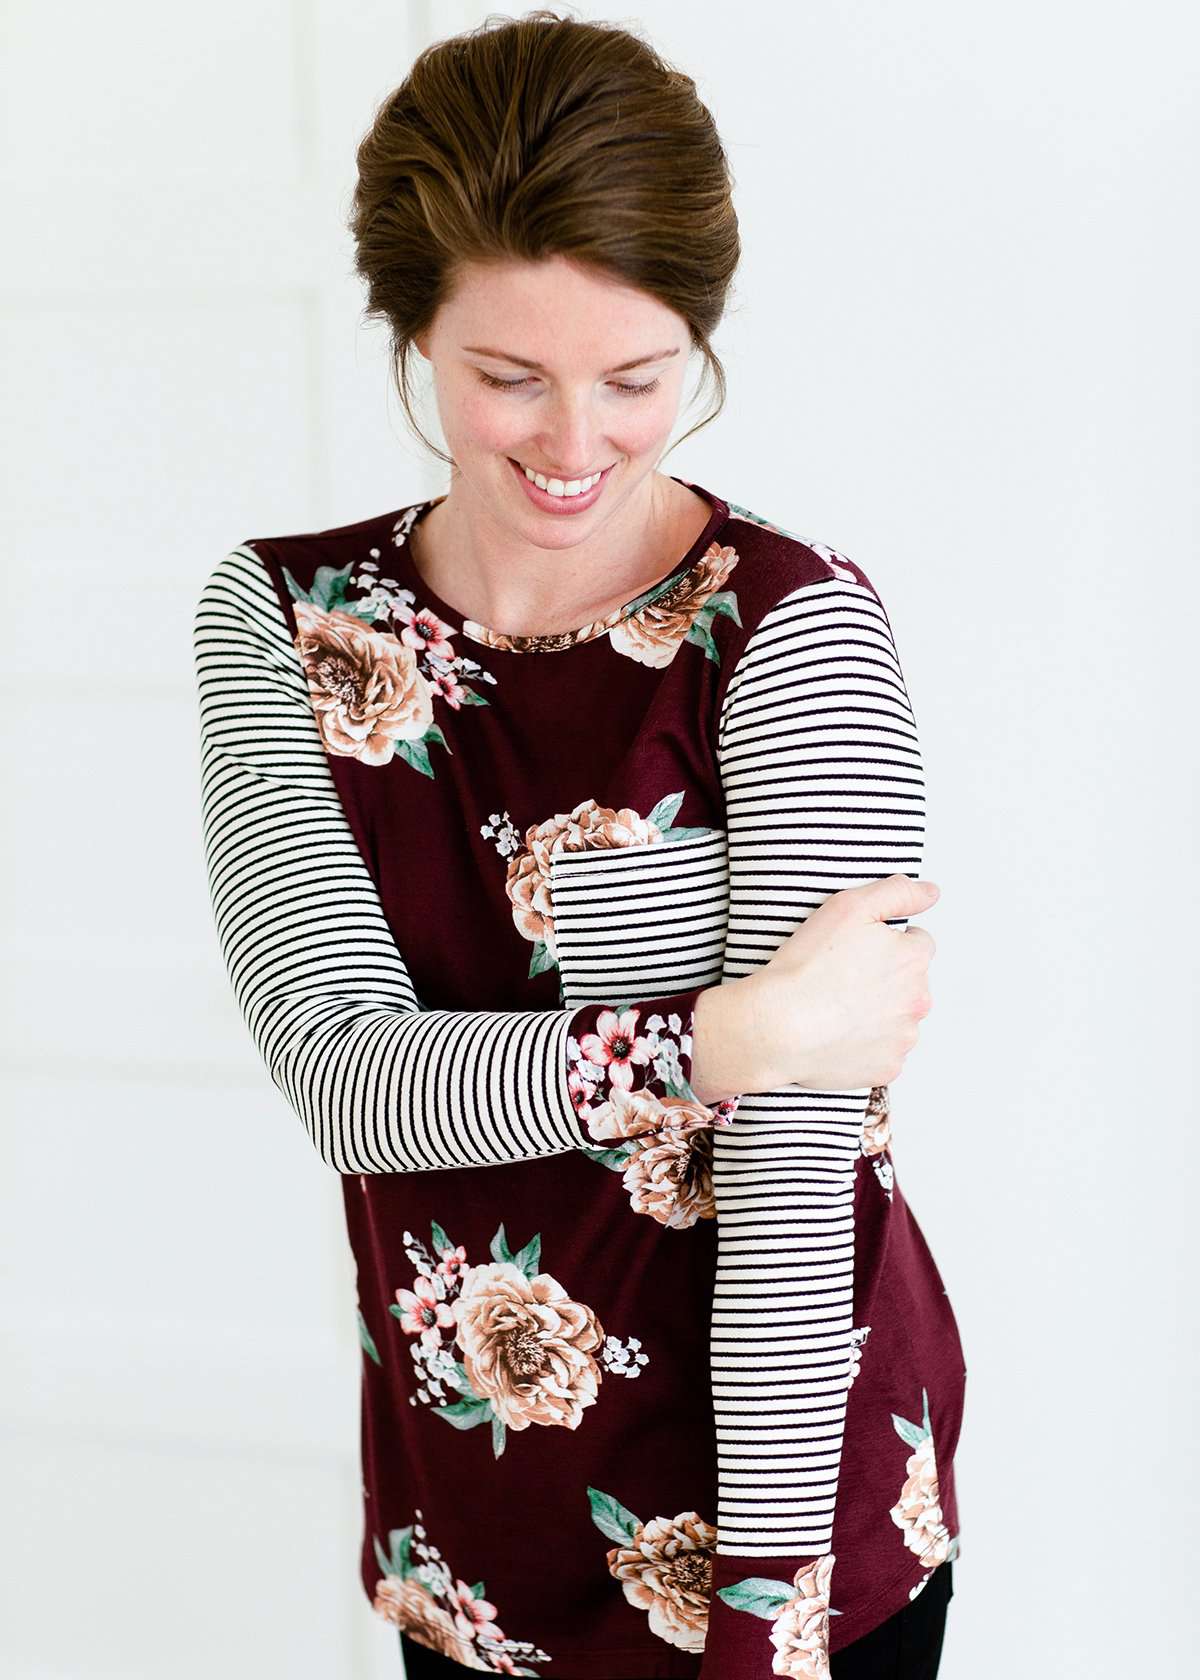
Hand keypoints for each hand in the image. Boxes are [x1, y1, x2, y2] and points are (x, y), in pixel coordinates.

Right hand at [747, 873, 938, 1089]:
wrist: (778, 1025)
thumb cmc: (807, 967)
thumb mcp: (850, 907)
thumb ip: (897, 892)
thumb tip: (931, 892)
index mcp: (913, 960)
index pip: (917, 944)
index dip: (886, 943)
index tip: (857, 951)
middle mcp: (918, 1001)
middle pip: (910, 983)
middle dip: (885, 979)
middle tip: (843, 978)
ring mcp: (904, 1039)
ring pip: (898, 1019)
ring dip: (878, 1013)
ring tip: (837, 1008)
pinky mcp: (887, 1068)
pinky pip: (884, 1053)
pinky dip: (867, 1045)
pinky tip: (838, 1034)